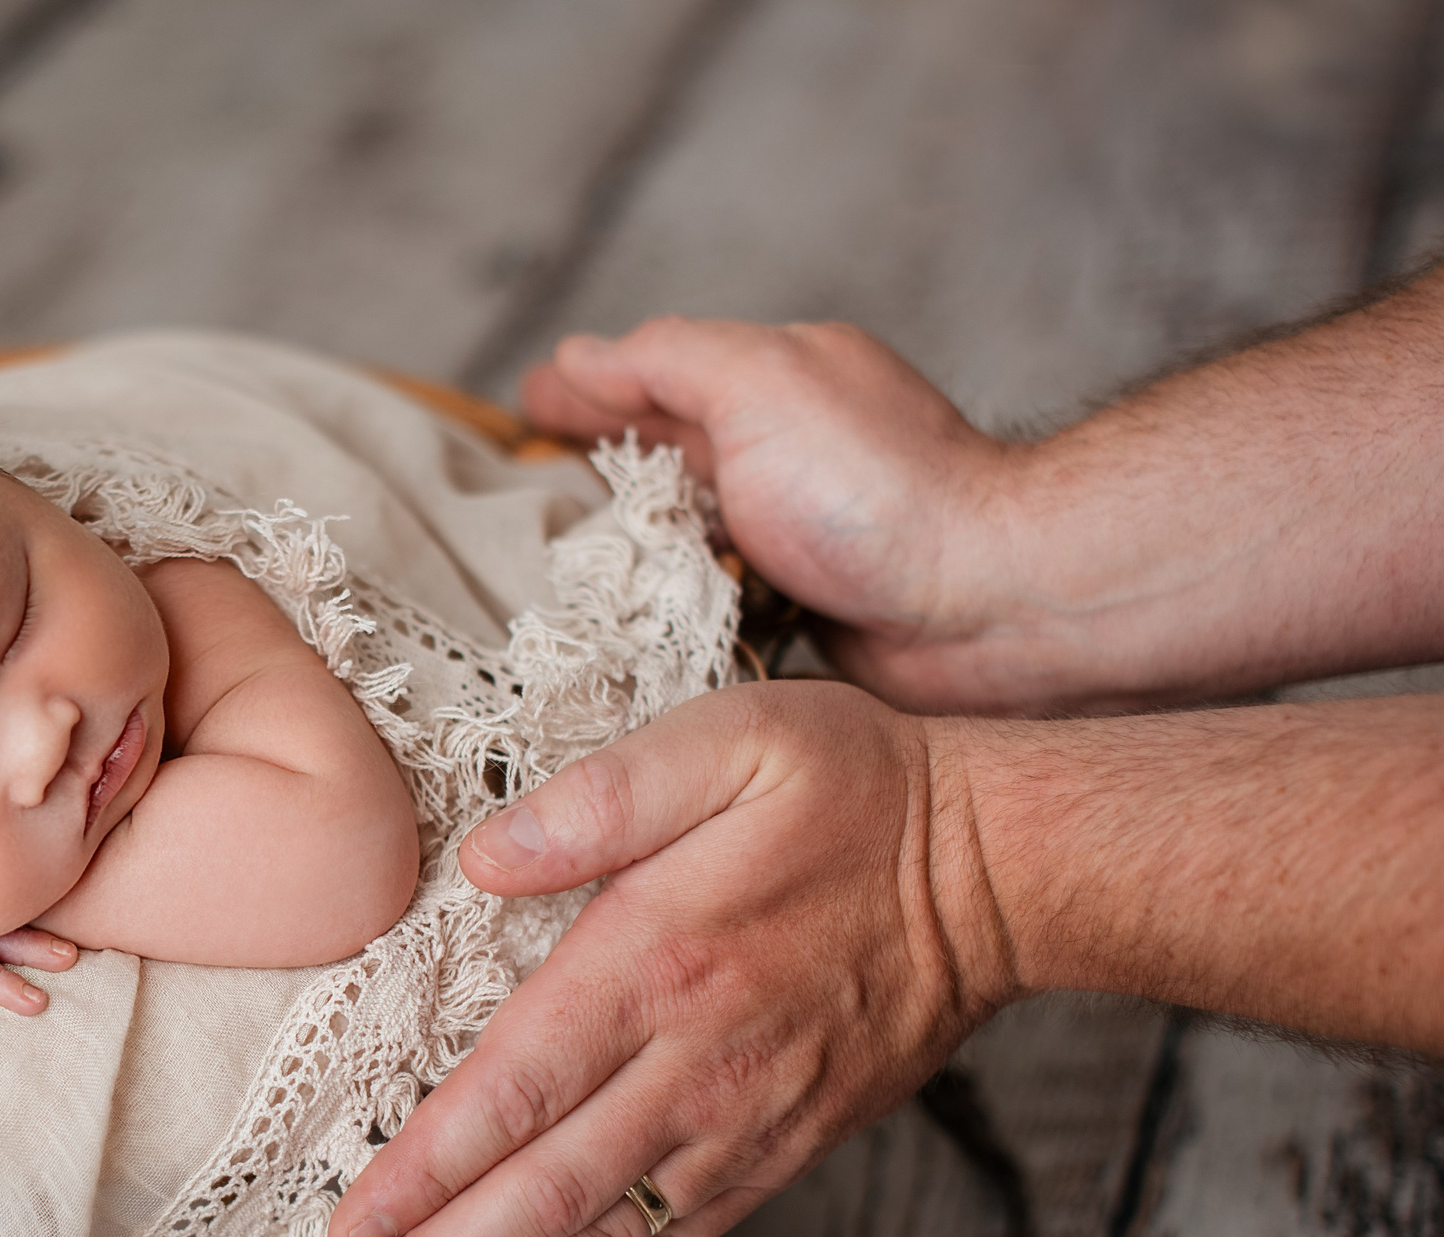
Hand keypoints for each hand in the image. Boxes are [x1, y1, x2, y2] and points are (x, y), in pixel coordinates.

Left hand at [304, 682, 1011, 1236]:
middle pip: (540, 1201)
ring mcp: (736, 1130)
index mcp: (657, 966)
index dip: (425, 1175)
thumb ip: (602, 798)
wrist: (998, 873)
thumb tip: (487, 856)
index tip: (346, 1233)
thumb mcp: (729, 741)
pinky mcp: (771, 1159)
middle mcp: (692, 1070)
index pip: (516, 1093)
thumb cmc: (851, 791)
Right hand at [520, 320, 1040, 711]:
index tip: (512, 417)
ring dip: (613, 552)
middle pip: (654, 458)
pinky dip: (659, 612)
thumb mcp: (760, 384)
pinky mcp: (794, 616)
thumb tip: (578, 353)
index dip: (579, 393)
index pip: (650, 378)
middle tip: (504, 501)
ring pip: (672, 539)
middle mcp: (777, 459)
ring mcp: (786, 540)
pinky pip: (704, 607)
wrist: (982, 606)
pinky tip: (611, 632)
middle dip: (582, 472)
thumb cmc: (875, 488)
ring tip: (535, 574)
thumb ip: (666, 359)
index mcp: (770, 387)